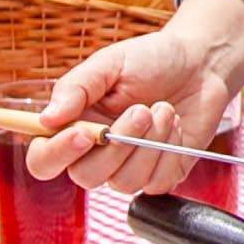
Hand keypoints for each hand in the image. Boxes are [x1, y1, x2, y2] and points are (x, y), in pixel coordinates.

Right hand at [28, 0, 243, 194]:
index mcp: (75, 125)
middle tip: (141, 110)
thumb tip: (47, 119)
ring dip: (148, 144)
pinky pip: (156, 183)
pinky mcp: (160, 175)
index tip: (84, 135)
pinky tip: (175, 125)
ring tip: (162, 109)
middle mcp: (96, 153)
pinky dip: (169, 151)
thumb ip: (75, 88)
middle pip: (85, 177)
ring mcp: (128, 168)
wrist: (200, 64)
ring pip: (123, 183)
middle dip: (117, 146)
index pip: (44, 159)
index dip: (56, 154)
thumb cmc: (151, 60)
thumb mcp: (109, 63)